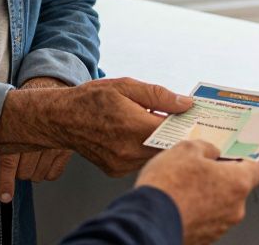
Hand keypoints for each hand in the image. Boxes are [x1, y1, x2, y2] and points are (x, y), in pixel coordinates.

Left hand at [0, 77, 74, 202]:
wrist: (53, 89)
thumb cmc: (28, 104)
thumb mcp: (11, 112)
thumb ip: (2, 133)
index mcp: (21, 130)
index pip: (11, 162)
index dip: (6, 181)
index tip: (5, 197)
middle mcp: (40, 139)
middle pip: (25, 173)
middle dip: (19, 170)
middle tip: (20, 156)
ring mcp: (56, 145)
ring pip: (38, 175)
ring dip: (33, 171)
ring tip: (33, 154)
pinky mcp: (68, 149)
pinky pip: (53, 174)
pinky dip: (48, 171)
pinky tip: (45, 157)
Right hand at [0, 77, 194, 177]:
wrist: (60, 119)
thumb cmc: (91, 99)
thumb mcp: (126, 86)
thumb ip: (159, 96)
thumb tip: (186, 104)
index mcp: (133, 127)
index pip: (173, 132)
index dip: (188, 125)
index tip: (198, 118)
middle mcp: (128, 151)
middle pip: (166, 147)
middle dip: (175, 133)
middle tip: (180, 120)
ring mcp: (121, 164)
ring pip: (154, 155)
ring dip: (160, 142)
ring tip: (154, 124)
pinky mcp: (116, 170)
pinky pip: (141, 160)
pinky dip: (145, 149)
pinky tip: (138, 135)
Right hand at [135, 140, 258, 244]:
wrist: (147, 222)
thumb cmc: (168, 187)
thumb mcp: (185, 149)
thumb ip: (206, 147)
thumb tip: (210, 151)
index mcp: (237, 183)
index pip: (258, 170)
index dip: (246, 160)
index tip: (236, 155)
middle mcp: (234, 209)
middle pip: (237, 188)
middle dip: (221, 177)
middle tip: (200, 167)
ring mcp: (219, 227)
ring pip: (220, 205)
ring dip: (207, 195)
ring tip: (183, 186)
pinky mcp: (204, 239)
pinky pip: (206, 220)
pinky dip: (196, 211)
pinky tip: (178, 202)